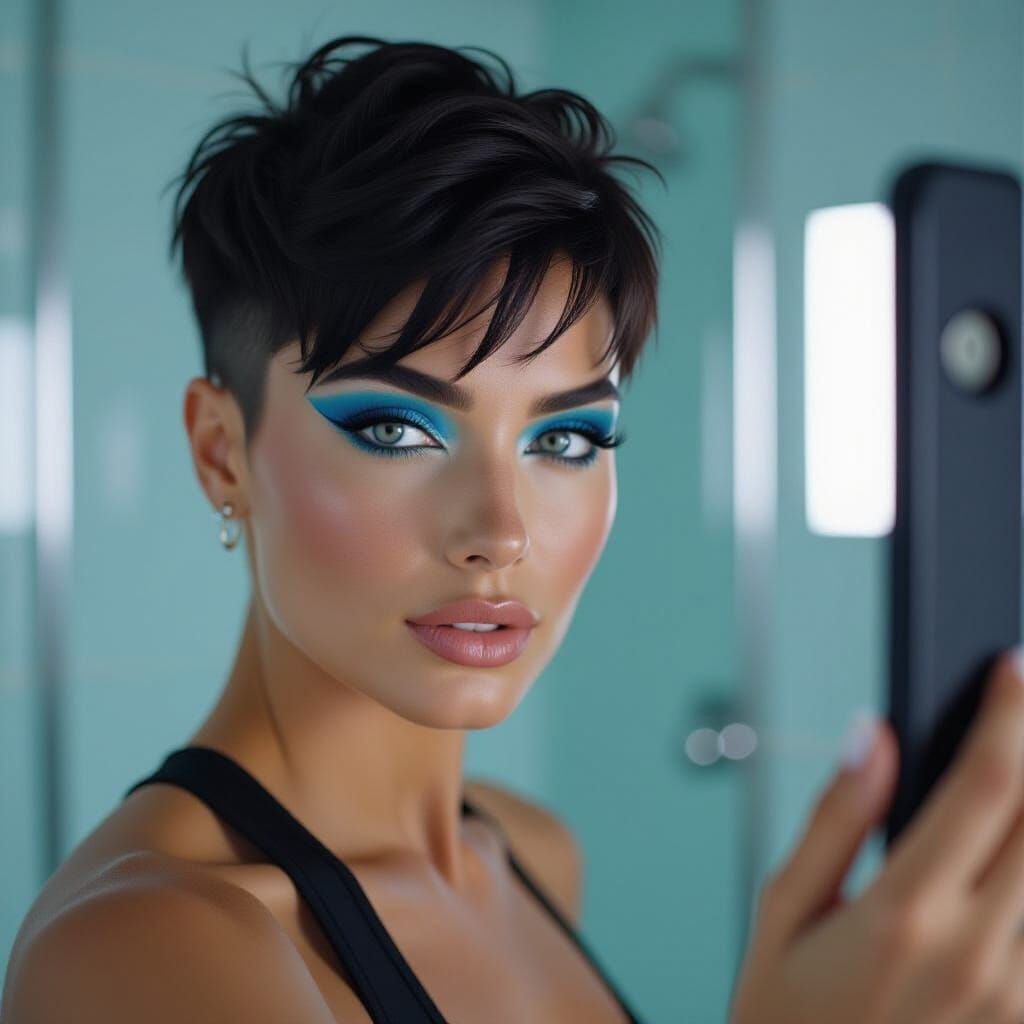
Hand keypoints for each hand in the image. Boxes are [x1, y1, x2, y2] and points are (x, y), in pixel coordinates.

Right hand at [729, 648, 1023, 1023]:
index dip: (1009, 714)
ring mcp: (1016, 998)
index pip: (986, 784)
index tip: (1011, 669)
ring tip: (1016, 773)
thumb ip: (835, 818)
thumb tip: (872, 737)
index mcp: (905, 914)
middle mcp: (979, 954)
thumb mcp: (782, 910)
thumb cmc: (783, 1016)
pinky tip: (1013, 849)